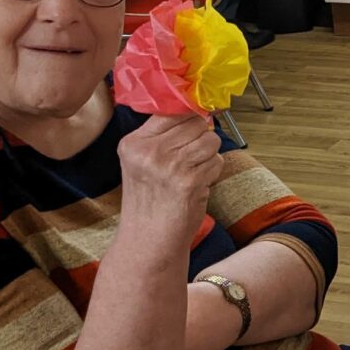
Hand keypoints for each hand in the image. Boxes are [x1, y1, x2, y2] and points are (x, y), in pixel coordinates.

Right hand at [118, 115, 223, 251]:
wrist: (148, 240)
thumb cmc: (151, 200)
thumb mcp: (143, 162)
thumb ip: (165, 136)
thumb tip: (201, 111)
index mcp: (133, 143)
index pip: (171, 110)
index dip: (189, 116)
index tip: (194, 124)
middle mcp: (149, 152)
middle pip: (196, 123)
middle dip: (201, 139)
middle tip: (189, 160)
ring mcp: (169, 166)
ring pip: (210, 140)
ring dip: (209, 156)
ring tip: (192, 173)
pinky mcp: (189, 181)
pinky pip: (217, 161)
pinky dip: (212, 173)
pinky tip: (196, 186)